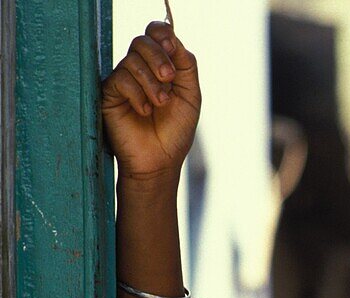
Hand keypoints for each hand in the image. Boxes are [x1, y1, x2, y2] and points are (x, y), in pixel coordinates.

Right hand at [102, 22, 199, 181]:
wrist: (160, 160)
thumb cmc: (175, 131)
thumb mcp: (190, 96)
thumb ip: (186, 67)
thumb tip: (175, 41)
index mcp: (160, 66)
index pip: (156, 34)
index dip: (162, 34)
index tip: (172, 46)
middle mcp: (140, 70)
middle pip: (142, 42)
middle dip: (158, 56)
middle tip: (169, 78)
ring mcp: (123, 81)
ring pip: (131, 60)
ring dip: (151, 82)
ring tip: (160, 104)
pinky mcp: (108, 94)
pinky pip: (120, 80)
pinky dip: (137, 94)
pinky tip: (144, 112)